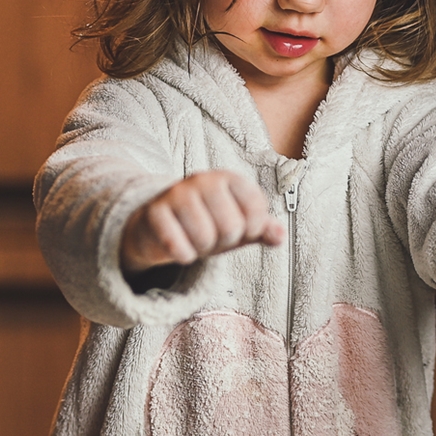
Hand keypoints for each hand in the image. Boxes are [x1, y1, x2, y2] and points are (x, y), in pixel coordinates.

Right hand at [120, 169, 283, 270]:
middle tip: (212, 236)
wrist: (160, 226)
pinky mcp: (155, 212)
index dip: (252, 229)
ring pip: (204, 238)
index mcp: (229, 179)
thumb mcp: (239, 225)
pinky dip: (184, 256)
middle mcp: (203, 180)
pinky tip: (180, 247)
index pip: (256, 208)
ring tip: (196, 240)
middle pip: (232, 227)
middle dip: (225, 241)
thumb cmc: (206, 224)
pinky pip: (179, 247)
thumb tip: (280, 236)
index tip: (240, 228)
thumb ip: (262, 229)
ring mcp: (177, 193)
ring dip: (202, 249)